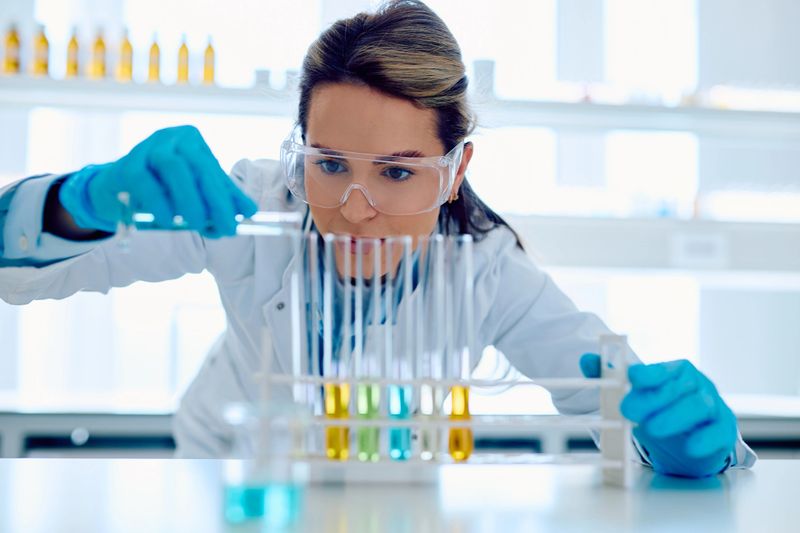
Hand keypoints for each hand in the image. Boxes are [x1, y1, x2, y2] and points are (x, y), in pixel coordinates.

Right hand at [59, 125, 256, 237]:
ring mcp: (147, 148)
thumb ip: (220, 198)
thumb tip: (250, 211)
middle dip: (215, 199)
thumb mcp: (194, 191)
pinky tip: (168, 220)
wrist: (116, 189)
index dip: (228, 197)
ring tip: (198, 224)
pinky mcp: (126, 164)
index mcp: (192, 142)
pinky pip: (145, 181)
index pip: (214, 169)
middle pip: (198, 166)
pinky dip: (159, 202)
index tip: (240, 221)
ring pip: (173, 169)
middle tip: (225, 227)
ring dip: (189, 199)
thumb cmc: (162, 189)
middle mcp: (171, 138)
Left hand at [580, 354, 737, 477]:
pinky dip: (705, 439)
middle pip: (679, 387)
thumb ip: (611, 377)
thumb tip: (586, 360)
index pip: (664, 368)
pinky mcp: (724, 431)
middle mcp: (697, 385)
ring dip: (675, 417)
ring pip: (699, 406)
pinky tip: (690, 447)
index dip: (649, 372)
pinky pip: (719, 432)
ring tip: (651, 428)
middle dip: (653, 398)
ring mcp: (714, 407)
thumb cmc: (662, 411)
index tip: (631, 376)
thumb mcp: (637, 396)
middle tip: (628, 409)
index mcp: (676, 372)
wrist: (690, 442)